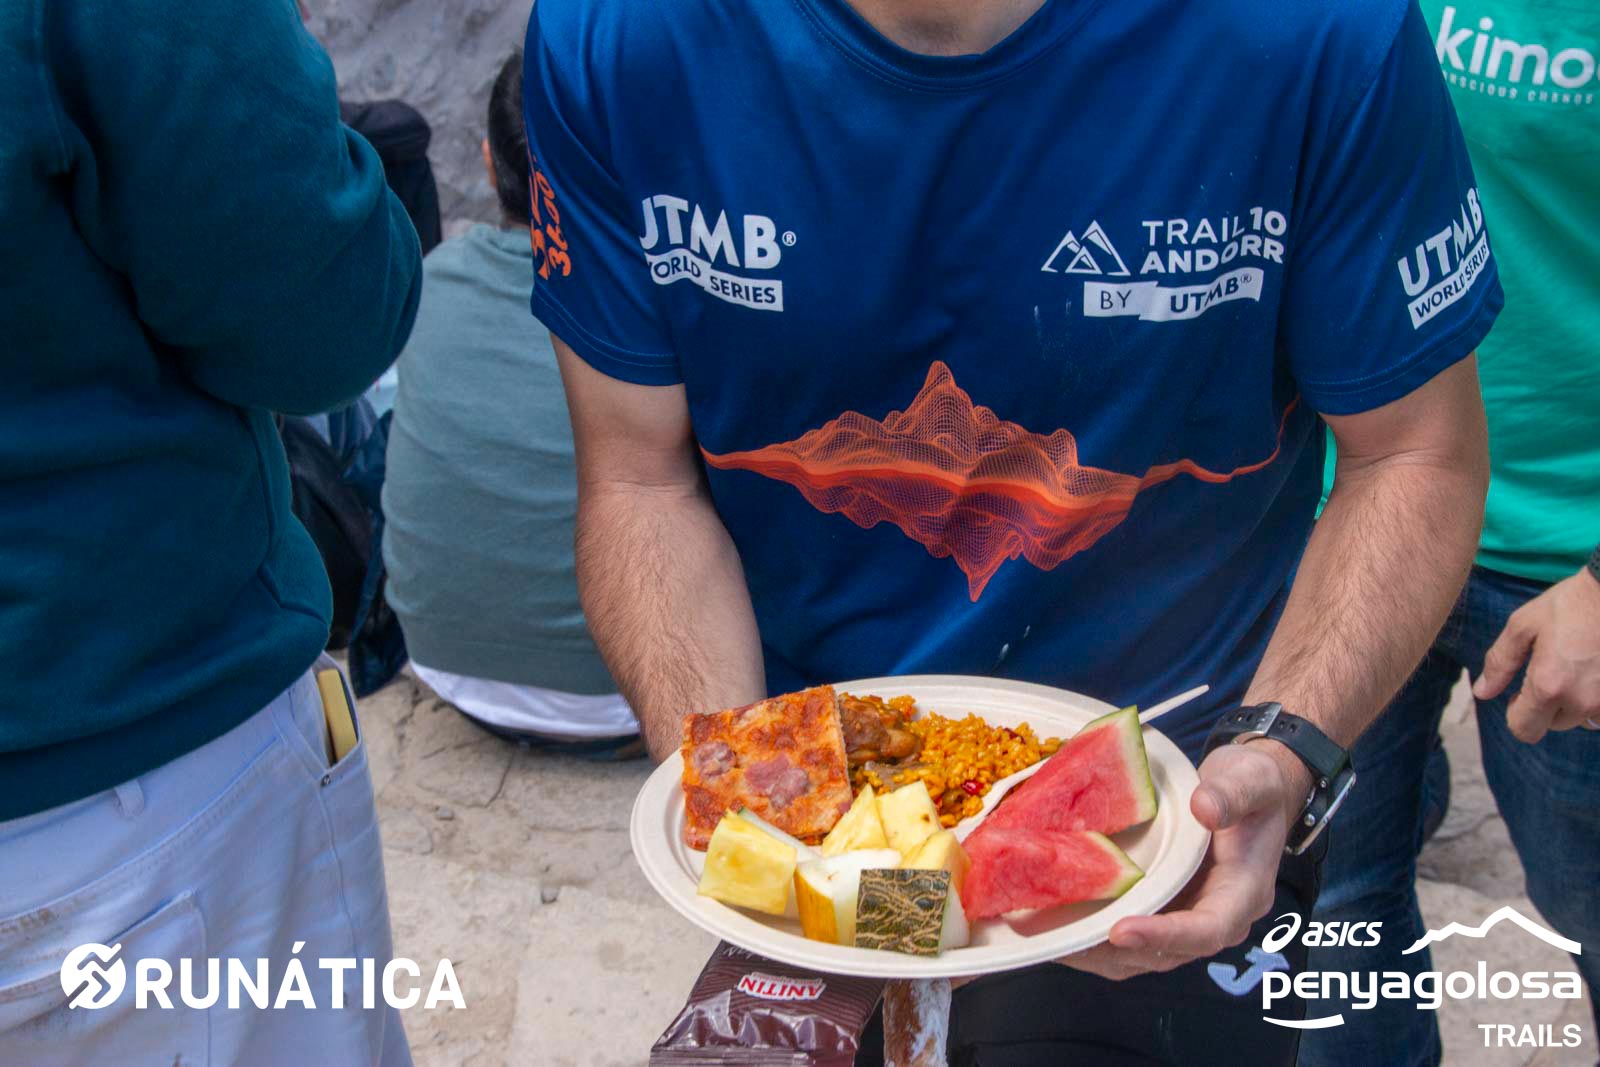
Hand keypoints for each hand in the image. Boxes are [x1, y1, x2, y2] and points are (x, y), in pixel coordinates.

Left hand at [1054, 740, 1307, 979]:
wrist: (1249, 789)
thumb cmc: (1252, 785)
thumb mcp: (1250, 780)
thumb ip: (1231, 795)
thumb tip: (1204, 808)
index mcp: (1243, 893)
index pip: (1206, 930)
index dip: (1164, 936)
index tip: (1120, 931)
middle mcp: (1217, 917)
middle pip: (1167, 953)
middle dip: (1115, 951)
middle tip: (1065, 941)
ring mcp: (1188, 917)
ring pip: (1144, 954)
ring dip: (1099, 952)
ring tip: (1052, 940)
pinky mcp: (1165, 909)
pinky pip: (1132, 936)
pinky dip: (1097, 936)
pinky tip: (1059, 924)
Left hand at [1473, 568, 1599, 743]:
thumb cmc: (1569, 604)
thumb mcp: (1523, 626)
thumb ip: (1500, 662)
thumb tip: (1481, 692)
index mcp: (1548, 686)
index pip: (1524, 730)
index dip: (1514, 714)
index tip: (1518, 694)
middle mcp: (1581, 701)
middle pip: (1551, 725)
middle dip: (1543, 707)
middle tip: (1546, 673)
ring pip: (1579, 720)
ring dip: (1571, 704)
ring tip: (1571, 669)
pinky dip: (1594, 700)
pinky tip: (1591, 672)